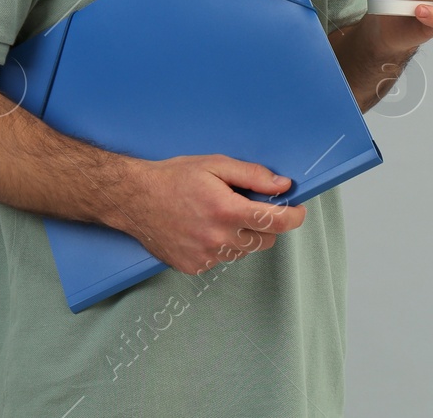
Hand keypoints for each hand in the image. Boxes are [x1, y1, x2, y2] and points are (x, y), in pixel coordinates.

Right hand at [116, 155, 306, 274]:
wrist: (135, 199)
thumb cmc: (174, 177)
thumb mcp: (215, 165)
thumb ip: (252, 175)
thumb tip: (283, 185)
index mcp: (227, 210)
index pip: (276, 222)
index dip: (294, 217)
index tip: (298, 211)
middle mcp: (218, 238)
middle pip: (264, 240)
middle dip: (264, 223)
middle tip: (248, 206)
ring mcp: (206, 257)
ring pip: (243, 251)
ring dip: (241, 235)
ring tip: (218, 215)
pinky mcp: (194, 267)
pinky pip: (222, 260)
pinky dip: (221, 246)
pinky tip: (203, 229)